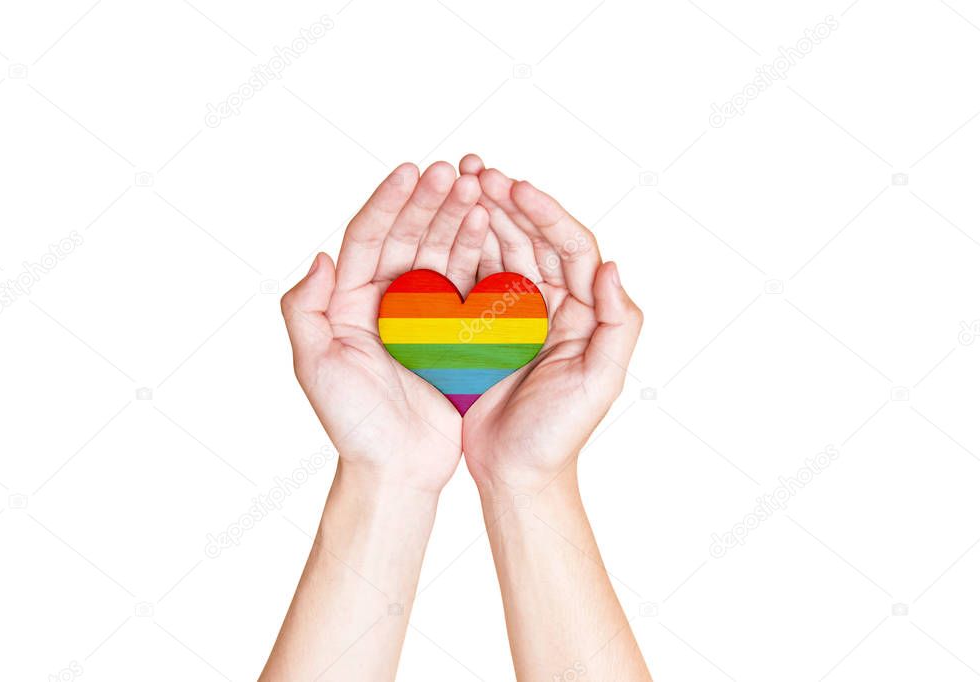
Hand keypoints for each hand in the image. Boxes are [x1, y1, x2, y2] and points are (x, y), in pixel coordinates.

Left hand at [280, 161, 487, 492]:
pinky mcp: (453, 333)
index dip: (388, 203)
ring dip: (457, 219)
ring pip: (440, 253)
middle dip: (429, 201)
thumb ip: (304, 310)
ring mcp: (421, 315)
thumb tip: (320, 256)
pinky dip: (478, 254)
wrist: (397, 468)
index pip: (366, 238)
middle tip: (454, 171)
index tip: (411, 171)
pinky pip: (467, 284)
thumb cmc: (352, 423)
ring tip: (478, 188)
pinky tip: (491, 228)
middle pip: (406, 237)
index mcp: (348, 302)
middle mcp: (384, 301)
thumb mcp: (315, 366)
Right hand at [458, 156, 643, 491]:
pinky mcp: (483, 327)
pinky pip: (473, 278)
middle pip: (533, 238)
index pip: (571, 247)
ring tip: (455, 183)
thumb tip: (612, 266)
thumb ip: (617, 325)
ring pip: (502, 250)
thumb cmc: (559, 435)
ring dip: (482, 215)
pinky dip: (460, 249)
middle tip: (475, 170)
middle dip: (508, 201)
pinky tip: (439, 226)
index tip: (514, 187)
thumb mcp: (600, 384)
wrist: (515, 474)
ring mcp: (517, 313)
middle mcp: (553, 304)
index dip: (545, 213)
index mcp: (584, 311)